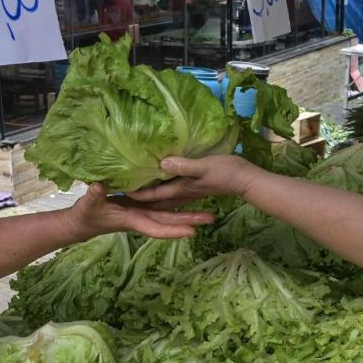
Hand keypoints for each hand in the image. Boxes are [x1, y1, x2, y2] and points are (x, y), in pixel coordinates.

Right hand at [64, 183, 214, 240]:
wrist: (81, 223)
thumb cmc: (84, 215)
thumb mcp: (88, 205)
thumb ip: (94, 196)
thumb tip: (98, 186)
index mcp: (132, 219)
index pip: (156, 227)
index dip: (174, 230)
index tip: (192, 232)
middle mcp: (142, 216)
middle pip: (170, 220)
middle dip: (190, 220)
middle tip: (212, 218)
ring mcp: (142, 211)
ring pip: (169, 212)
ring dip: (188, 212)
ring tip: (209, 210)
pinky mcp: (140, 205)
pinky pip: (162, 204)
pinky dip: (176, 201)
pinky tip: (189, 196)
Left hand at [126, 155, 258, 207]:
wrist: (246, 180)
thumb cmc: (226, 172)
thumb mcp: (204, 167)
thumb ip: (184, 166)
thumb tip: (161, 164)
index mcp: (179, 189)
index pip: (152, 193)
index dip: (134, 193)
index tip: (117, 190)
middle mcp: (180, 193)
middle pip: (153, 199)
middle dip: (137, 199)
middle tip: (118, 195)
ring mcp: (188, 191)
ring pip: (161, 197)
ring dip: (148, 196)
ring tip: (131, 192)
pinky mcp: (194, 187)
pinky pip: (171, 191)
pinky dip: (161, 190)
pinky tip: (157, 184)